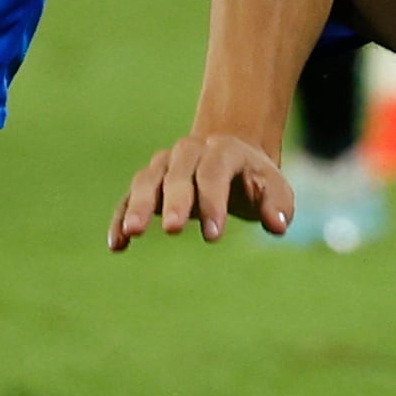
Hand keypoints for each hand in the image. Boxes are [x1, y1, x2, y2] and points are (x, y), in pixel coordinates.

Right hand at [109, 131, 293, 247]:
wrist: (230, 157)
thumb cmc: (254, 181)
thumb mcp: (274, 188)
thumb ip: (278, 205)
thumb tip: (278, 226)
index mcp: (223, 151)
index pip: (215, 172)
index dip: (214, 202)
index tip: (214, 235)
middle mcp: (189, 152)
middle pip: (178, 174)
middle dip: (177, 202)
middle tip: (174, 229)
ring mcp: (164, 165)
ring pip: (147, 181)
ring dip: (139, 206)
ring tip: (133, 233)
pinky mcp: (146, 184)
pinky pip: (128, 199)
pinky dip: (121, 218)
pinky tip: (117, 244)